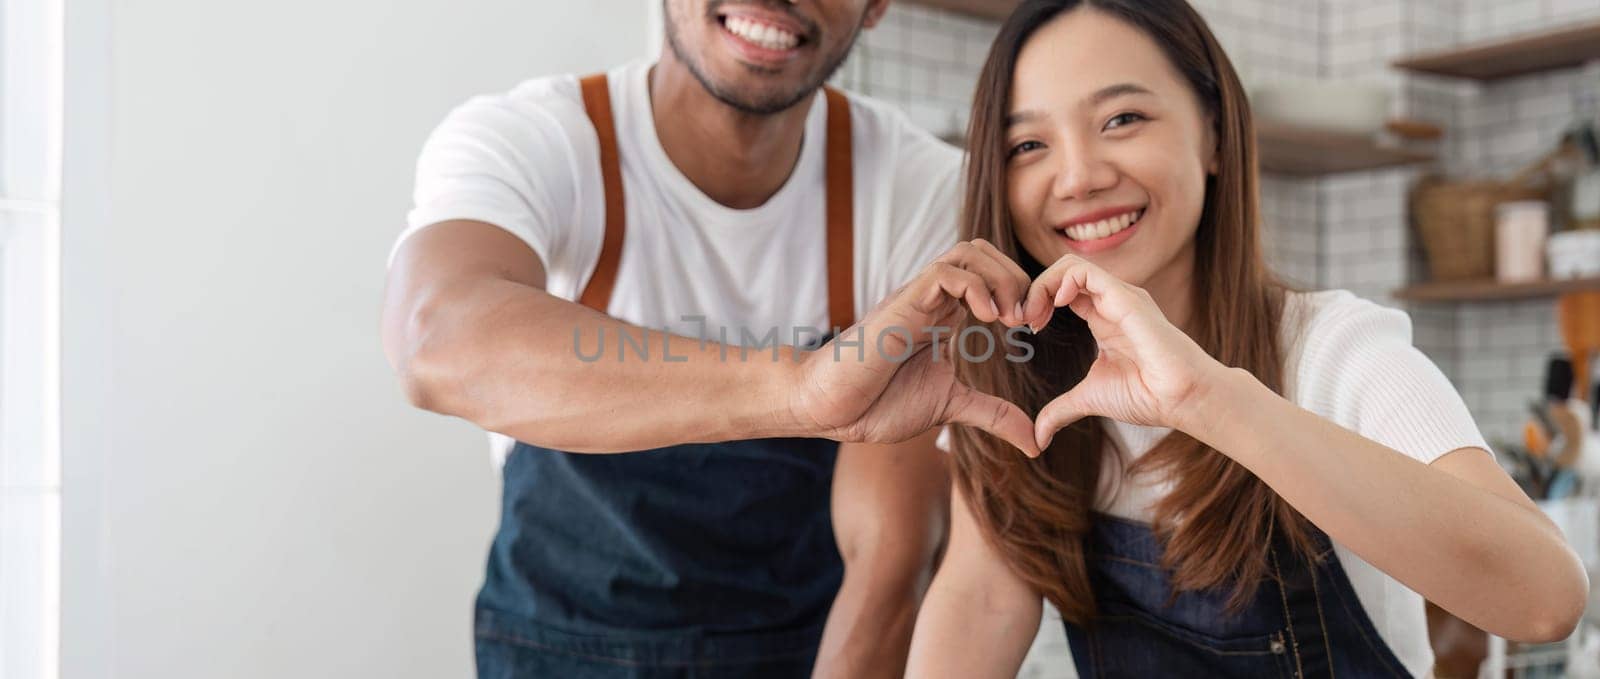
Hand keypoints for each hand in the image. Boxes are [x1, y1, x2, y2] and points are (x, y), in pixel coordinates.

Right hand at [788, 240, 1040, 455]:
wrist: (831, 408)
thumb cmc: (878, 403)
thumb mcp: (951, 407)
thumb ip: (993, 415)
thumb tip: (1034, 443)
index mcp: (945, 316)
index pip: (990, 273)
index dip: (1020, 291)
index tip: (1033, 329)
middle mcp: (933, 300)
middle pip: (983, 250)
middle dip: (1016, 276)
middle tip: (1027, 320)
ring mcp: (917, 299)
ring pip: (967, 251)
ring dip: (1000, 277)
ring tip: (1009, 317)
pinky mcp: (903, 306)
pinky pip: (944, 273)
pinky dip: (975, 287)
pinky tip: (987, 319)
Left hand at [1024, 255, 1225, 450]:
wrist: (1182, 399)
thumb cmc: (1147, 396)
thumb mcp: (1090, 399)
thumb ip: (1061, 410)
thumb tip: (1037, 436)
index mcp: (1102, 317)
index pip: (1063, 290)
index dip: (1038, 302)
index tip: (1028, 328)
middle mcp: (1111, 301)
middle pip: (1063, 272)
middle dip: (1035, 290)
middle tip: (1024, 319)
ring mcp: (1120, 297)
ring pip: (1072, 265)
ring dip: (1044, 285)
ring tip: (1035, 314)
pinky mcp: (1126, 298)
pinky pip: (1087, 272)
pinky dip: (1062, 281)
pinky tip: (1056, 305)